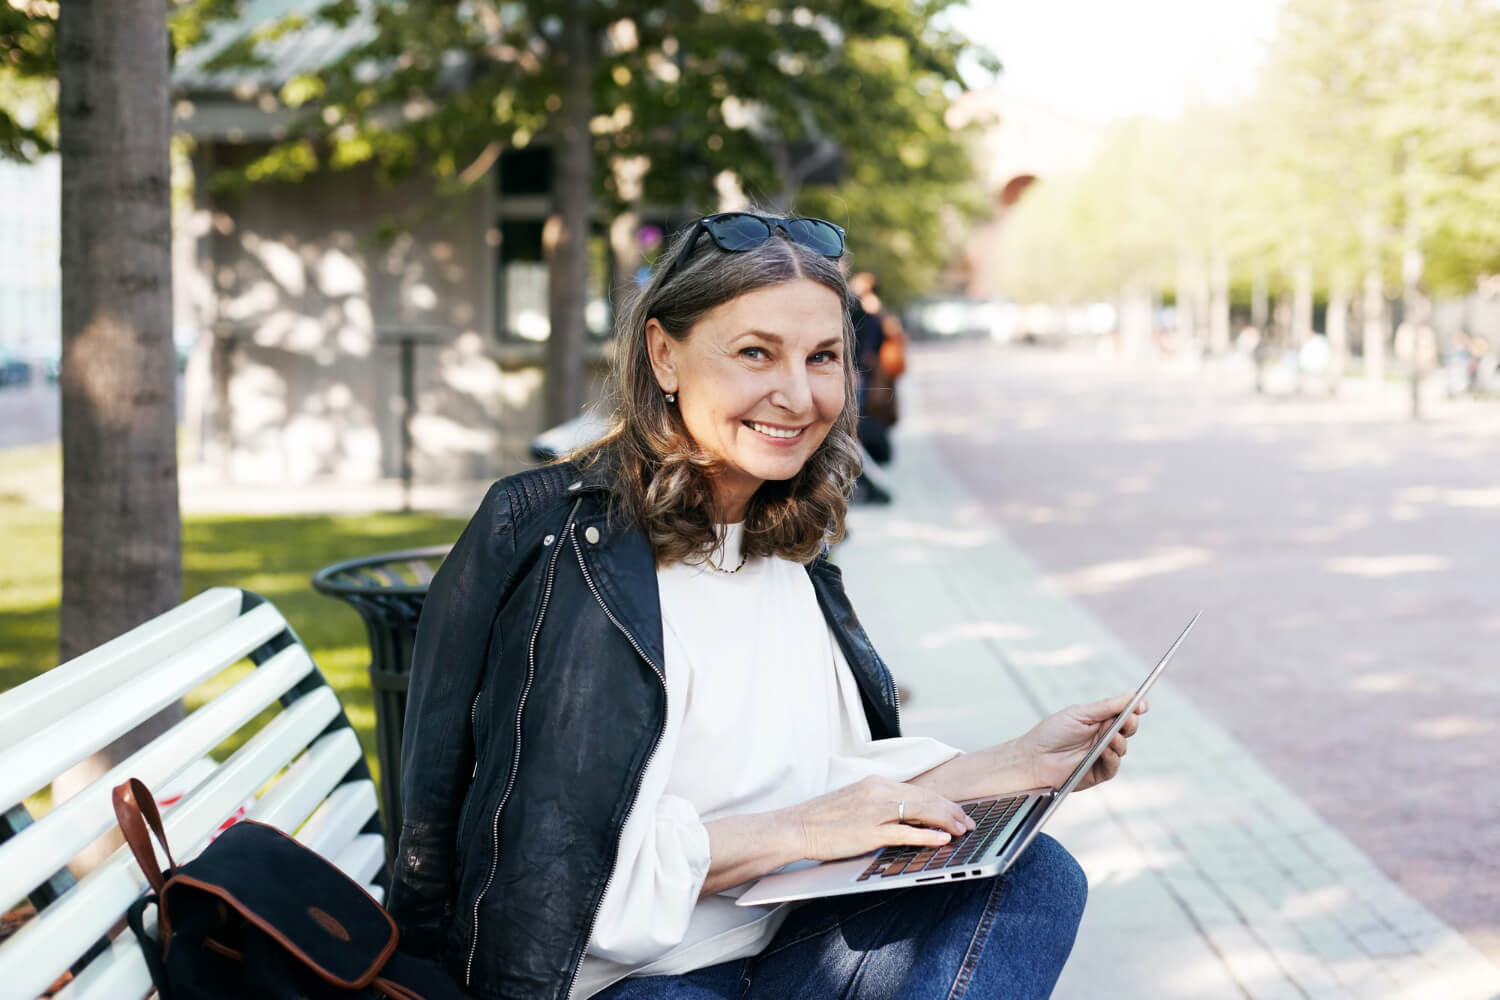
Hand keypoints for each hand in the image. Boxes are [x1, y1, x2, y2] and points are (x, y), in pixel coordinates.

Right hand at [787, 776, 974, 861]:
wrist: (797, 826)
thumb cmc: (823, 818)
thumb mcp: (856, 801)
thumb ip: (880, 803)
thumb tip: (906, 814)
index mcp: (875, 783)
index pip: (918, 790)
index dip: (942, 802)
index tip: (957, 811)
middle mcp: (878, 791)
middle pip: (925, 797)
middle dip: (951, 810)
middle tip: (969, 822)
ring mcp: (874, 811)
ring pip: (920, 811)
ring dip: (946, 821)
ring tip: (962, 830)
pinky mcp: (869, 831)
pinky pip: (905, 832)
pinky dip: (927, 835)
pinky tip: (942, 839)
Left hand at [1023, 693, 1148, 792]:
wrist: (1034, 759)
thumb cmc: (1052, 733)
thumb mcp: (1079, 713)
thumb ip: (1106, 706)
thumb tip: (1131, 694)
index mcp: (1098, 719)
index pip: (1123, 711)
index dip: (1135, 707)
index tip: (1142, 704)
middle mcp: (1103, 736)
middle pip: (1128, 728)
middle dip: (1131, 723)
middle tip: (1129, 719)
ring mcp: (1102, 754)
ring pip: (1123, 747)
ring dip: (1120, 741)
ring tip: (1111, 737)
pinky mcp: (1099, 772)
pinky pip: (1114, 766)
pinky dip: (1113, 758)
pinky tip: (1106, 752)